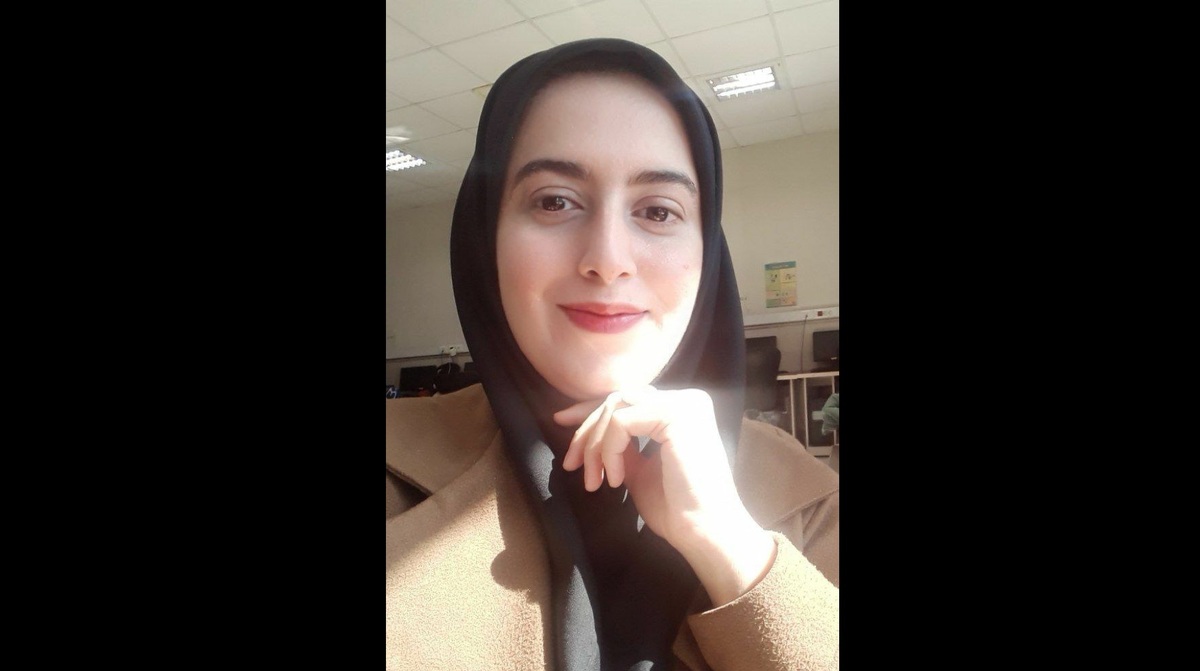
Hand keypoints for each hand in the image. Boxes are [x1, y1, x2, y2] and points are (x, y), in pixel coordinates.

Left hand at [552, 385, 775, 604]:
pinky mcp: (675, 415)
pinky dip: (609, 450)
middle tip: (571, 464)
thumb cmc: (676, 509)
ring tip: (594, 480)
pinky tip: (616, 480)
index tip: (560, 423)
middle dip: (586, 429)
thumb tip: (592, 434)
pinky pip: (621, 422)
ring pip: (615, 407)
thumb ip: (622, 447)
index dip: (589, 410)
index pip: (626, 399)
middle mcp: (685, 399)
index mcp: (680, 409)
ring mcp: (683, 403)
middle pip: (617, 398)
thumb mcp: (639, 470)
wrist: (704, 532)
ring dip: (595, 444)